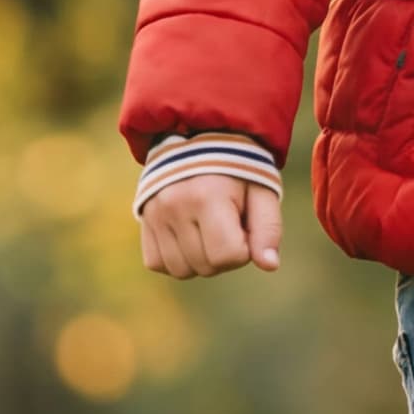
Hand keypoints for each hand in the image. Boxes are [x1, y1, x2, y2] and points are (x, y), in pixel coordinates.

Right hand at [138, 171, 282, 276]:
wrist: (199, 142)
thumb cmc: (238, 171)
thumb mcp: (262, 191)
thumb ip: (269, 228)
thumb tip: (270, 266)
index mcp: (208, 197)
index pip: (228, 255)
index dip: (244, 249)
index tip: (244, 227)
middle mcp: (175, 206)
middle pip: (206, 267)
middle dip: (225, 255)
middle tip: (228, 225)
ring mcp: (155, 214)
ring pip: (181, 271)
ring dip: (200, 260)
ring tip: (208, 230)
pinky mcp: (144, 220)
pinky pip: (157, 263)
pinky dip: (176, 259)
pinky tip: (189, 236)